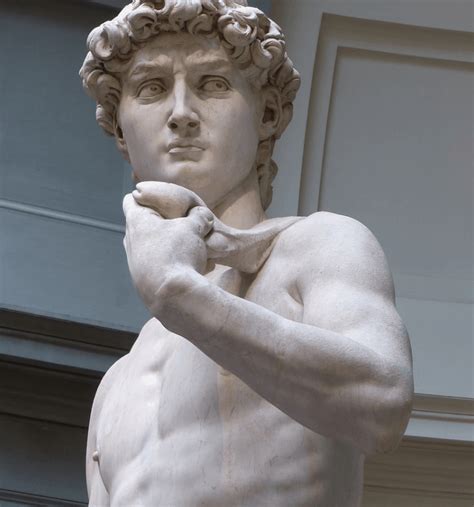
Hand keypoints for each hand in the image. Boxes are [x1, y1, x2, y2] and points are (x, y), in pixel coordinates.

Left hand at [122, 182, 213, 318]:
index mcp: (136, 222)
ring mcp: (133, 264)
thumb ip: (199, 216)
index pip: (130, 200)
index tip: (162, 200)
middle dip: (158, 222)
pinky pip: (153, 266)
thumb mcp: (195, 228)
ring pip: (147, 247)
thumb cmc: (180, 254)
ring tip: (185, 248)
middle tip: (178, 224)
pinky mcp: (141, 282)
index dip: (146, 196)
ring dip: (163, 245)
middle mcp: (129, 242)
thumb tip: (203, 213)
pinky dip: (166, 264)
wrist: (173, 296)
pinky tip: (184, 269)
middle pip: (140, 224)